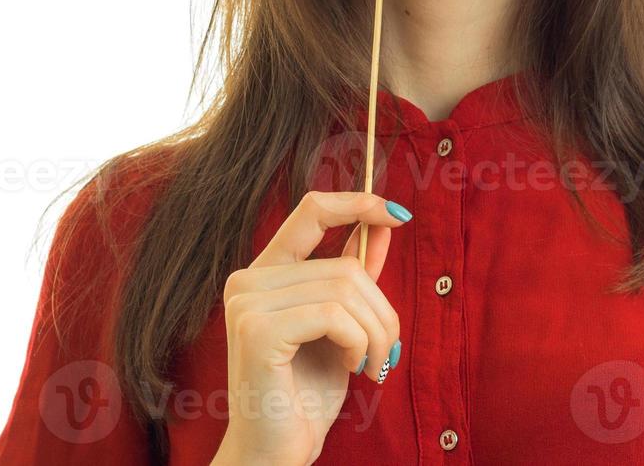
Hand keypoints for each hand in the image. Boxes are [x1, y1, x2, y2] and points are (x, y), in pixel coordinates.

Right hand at [216, 191, 409, 465]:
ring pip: (344, 286)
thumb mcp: (342, 327)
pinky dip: (359, 341)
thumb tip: (384, 225)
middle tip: (388, 349)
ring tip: (374, 363)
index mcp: (263, 274)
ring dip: (376, 330)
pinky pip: (334, 314)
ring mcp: (247, 304)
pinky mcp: (257, 331)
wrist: (277, 452)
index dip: (356, 203)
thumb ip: (355, 276)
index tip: (397, 214)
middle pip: (344, 264)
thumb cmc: (306, 395)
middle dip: (382, 308)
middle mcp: (247, 281)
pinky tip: (355, 367)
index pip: (309, 211)